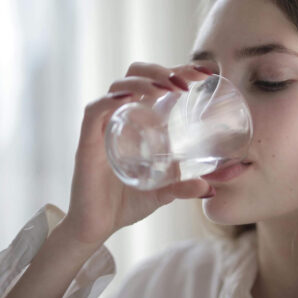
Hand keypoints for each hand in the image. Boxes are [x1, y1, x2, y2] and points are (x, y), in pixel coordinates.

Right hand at [62, 62, 212, 244]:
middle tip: (186, 83)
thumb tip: (210, 188)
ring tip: (166, 89)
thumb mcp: (164, 193)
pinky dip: (111, 100)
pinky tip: (130, 98)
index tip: (205, 73)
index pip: (158, 83)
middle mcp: (121, 117)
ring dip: (144, 81)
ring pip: (118, 86)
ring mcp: (103, 127)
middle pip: (136, 74)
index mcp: (140, 121)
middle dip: (161, 70)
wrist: (96, 227)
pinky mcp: (87, 142)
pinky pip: (95, 111)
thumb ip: (184, 187)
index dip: (179, 71)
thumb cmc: (127, 203)